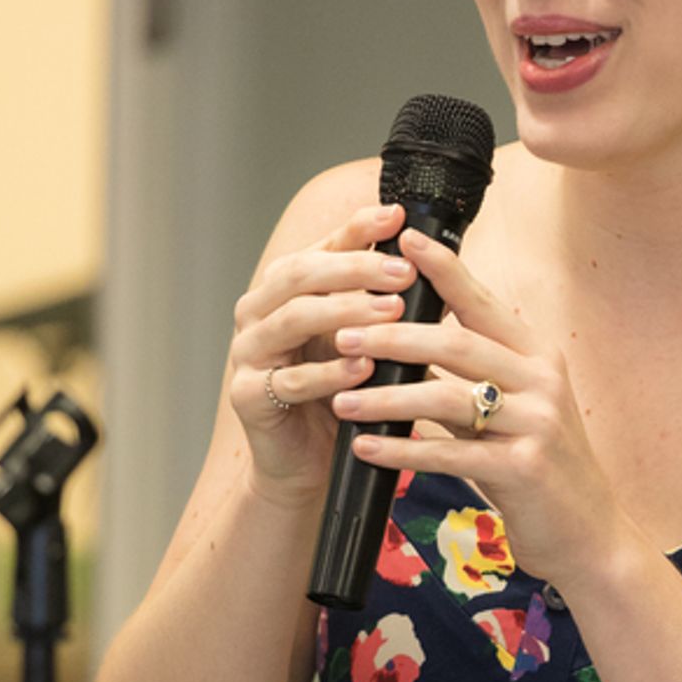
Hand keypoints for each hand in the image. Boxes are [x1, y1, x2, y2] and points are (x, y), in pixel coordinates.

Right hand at [228, 199, 416, 500]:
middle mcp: (259, 313)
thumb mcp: (364, 340)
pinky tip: (363, 368)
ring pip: (291, 320)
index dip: (357, 228)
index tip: (397, 216)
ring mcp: (248, 353)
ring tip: (391, 311)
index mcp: (285, 290)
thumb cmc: (339, 395)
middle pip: (300, 274)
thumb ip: (384, 302)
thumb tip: (433, 262)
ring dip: (344, 312)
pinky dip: (328, 373)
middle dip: (355, 268)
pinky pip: (289, 380)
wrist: (306, 464)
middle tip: (403, 271)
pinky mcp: (248, 396)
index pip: (320, 246)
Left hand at [329, 228, 625, 585]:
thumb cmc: (539, 466)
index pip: (482, 301)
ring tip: (340, 397)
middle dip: (392, 336)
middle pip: (456, 343)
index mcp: (538, 355)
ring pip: (447, 397)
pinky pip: (450, 454)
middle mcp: (543, 379)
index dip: (443, 267)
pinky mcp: (525, 468)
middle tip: (341, 333)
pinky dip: (402, 450)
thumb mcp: (513, 408)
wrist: (588, 533)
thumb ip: (472, 374)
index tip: (402, 239)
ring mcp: (538, 423)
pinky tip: (366, 448)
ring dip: (386, 396)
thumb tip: (408, 339)